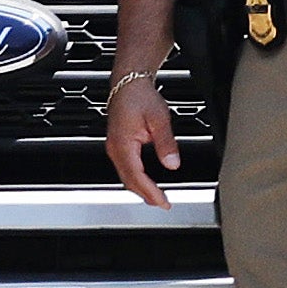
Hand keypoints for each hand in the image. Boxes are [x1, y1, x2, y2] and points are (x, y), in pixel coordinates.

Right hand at [103, 70, 183, 206]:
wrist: (128, 83)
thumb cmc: (140, 97)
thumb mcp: (159, 118)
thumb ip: (166, 143)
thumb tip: (172, 164)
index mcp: (123, 144)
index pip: (136, 176)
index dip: (150, 192)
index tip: (163, 201)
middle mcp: (115, 149)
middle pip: (128, 181)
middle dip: (145, 195)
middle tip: (163, 204)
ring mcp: (114, 148)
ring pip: (125, 176)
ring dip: (140, 189)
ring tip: (157, 198)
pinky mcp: (117, 146)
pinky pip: (125, 169)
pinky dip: (136, 179)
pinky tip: (147, 183)